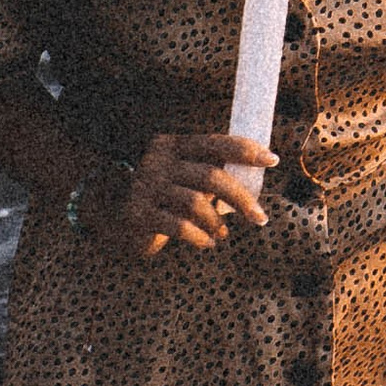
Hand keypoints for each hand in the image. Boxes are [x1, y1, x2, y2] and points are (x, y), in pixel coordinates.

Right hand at [110, 130, 273, 260]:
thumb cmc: (162, 196)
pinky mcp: (138, 213)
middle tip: (259, 218)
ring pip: (196, 203)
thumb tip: (255, 176)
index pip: (215, 143)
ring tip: (223, 233)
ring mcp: (146, 186)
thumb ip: (210, 173)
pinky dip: (199, 236)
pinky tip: (207, 243)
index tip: (272, 160)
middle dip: (241, 198)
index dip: (246, 150)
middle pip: (211, 176)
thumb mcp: (184, 177)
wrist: (112, 217)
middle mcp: (159, 161)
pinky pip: (177, 226)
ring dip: (217, 222)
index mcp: (174, 145)